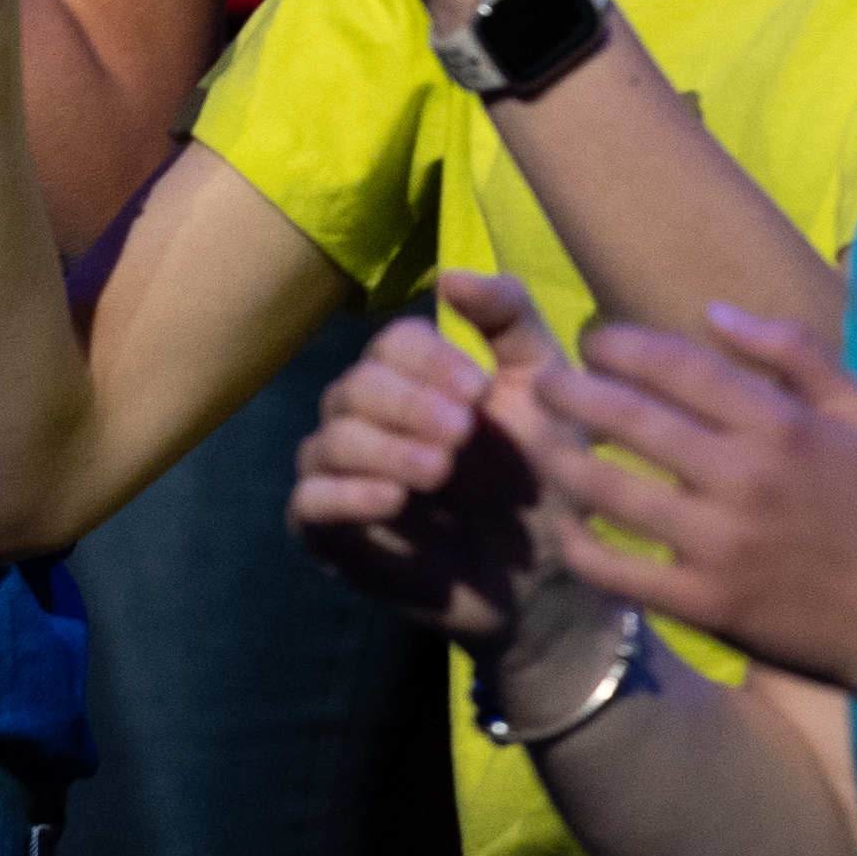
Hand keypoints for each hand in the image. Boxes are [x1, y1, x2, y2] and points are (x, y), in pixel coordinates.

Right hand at [288, 271, 577, 643]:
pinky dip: (343, 495)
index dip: (430, 361)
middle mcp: (369, 419)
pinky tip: (393, 501)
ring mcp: (345, 476)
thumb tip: (450, 274)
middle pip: (355, 388)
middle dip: (407, 405)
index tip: (479, 392)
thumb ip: (509, 320)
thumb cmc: (544, 479)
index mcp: (415, 379)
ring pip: (328, 441)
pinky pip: (309, 504)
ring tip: (439, 471)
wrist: (547, 581)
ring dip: (382, 449)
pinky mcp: (334, 536)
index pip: (393, 345)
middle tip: (462, 435)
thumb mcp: (545, 390)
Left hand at [524, 303, 856, 689]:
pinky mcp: (707, 605)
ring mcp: (720, 546)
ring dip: (560, 458)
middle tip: (541, 382)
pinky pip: (621, 570)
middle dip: (571, 391)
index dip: (623, 346)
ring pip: (610, 491)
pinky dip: (581, 544)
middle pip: (629, 419)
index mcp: (779, 424)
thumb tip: (712, 311)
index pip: (678, 366)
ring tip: (534, 440)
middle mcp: (743, 478)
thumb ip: (794, 349)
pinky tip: (566, 524)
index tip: (593, 342)